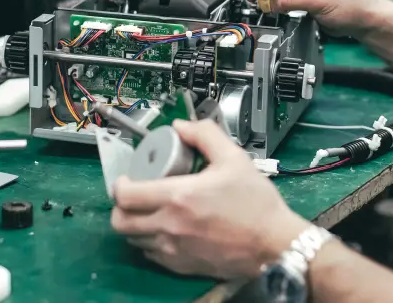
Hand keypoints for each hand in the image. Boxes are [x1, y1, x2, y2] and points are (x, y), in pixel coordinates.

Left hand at [111, 119, 309, 279]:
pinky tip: (166, 228)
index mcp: (179, 197)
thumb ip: (205, 135)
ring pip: (133, 240)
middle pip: (120, 222)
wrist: (273, 243)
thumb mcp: (234, 158)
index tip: (127, 178)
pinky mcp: (181, 266)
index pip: (126, 196)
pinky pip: (151, 254)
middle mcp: (170, 226)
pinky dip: (151, 241)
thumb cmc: (255, 202)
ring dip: (135, 224)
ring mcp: (173, 250)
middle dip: (120, 206)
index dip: (119, 185)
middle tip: (133, 195)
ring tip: (150, 210)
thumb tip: (181, 126)